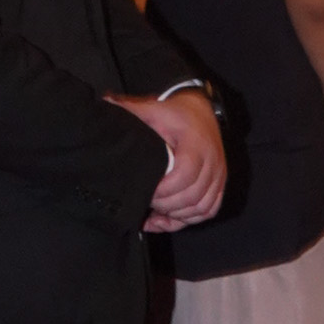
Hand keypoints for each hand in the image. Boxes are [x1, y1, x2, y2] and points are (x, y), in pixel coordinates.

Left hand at [111, 89, 225, 230]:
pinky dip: (189, 219)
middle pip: (192, 197)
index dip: (164, 190)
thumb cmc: (175, 114)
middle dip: (167, 205)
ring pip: (202, 208)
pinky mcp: (219, 185)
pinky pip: (208, 210)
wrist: (201, 112)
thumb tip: (104, 105)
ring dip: (177, 214)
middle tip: (147, 201)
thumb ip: (131, 111)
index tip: (147, 191)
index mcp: (196, 144)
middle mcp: (213, 162)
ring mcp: (219, 175)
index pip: (184, 176)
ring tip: (157, 211)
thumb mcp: (153, 110)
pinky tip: (168, 218)